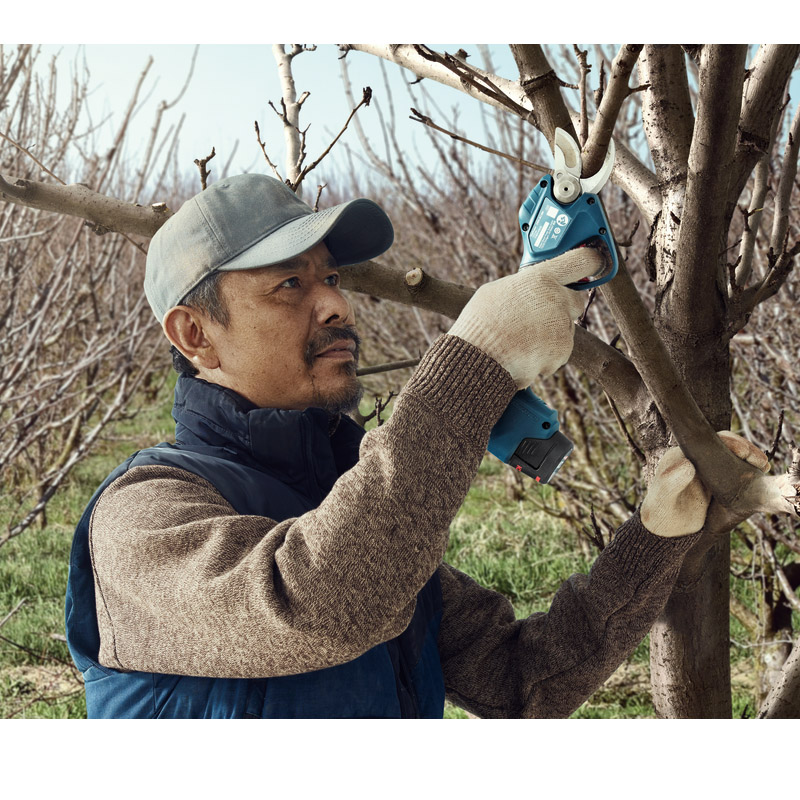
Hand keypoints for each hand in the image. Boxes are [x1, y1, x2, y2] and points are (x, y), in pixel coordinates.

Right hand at [447, 248, 603, 387]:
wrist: (477, 360)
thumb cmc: (479, 325)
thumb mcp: (496, 291)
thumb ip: (522, 286)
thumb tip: (531, 288)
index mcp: (540, 279)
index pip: (581, 260)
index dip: (591, 260)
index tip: (594, 260)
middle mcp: (556, 300)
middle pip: (576, 301)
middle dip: (564, 308)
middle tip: (541, 316)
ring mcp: (562, 327)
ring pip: (565, 330)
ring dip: (550, 337)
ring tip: (520, 341)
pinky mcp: (562, 352)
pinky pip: (559, 353)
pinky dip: (545, 357)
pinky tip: (524, 354)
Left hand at [640, 431, 769, 537]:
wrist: (668, 531)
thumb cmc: (661, 513)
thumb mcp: (664, 497)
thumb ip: (671, 481)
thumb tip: (688, 465)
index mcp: (682, 455)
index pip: (708, 442)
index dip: (727, 443)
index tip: (743, 452)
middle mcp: (696, 459)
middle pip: (725, 446)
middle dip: (744, 449)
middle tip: (760, 461)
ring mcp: (709, 470)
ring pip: (734, 458)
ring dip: (750, 459)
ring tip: (763, 467)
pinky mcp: (719, 482)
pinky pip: (737, 472)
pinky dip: (750, 472)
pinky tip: (761, 475)